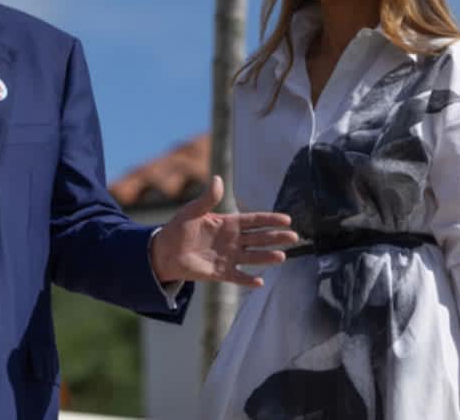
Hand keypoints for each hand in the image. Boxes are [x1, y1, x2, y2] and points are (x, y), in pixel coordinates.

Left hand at [150, 175, 297, 286]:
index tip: (287, 219)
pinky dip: (248, 280)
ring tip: (282, 256)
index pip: (254, 221)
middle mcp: (233, 241)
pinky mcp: (220, 272)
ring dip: (267, 257)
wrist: (165, 251)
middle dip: (276, 237)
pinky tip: (260, 281)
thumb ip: (207, 198)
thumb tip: (218, 179)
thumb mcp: (192, 211)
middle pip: (259, 238)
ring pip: (253, 257)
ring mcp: (228, 257)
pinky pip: (237, 277)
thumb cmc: (178, 229)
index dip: (270, 220)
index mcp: (228, 223)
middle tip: (294, 237)